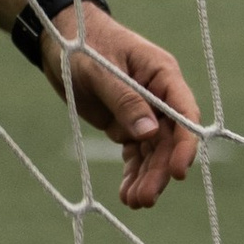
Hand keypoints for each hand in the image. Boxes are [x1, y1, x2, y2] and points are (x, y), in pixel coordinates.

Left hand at [33, 5, 201, 209]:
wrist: (59, 41)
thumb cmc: (83, 46)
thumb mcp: (99, 71)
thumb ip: (124, 100)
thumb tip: (150, 133)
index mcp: (162, 74)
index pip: (184, 112)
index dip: (185, 144)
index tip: (177, 172)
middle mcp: (159, 95)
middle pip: (168, 139)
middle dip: (159, 170)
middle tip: (145, 199)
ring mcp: (144, 111)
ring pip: (152, 151)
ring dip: (146, 177)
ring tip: (134, 203)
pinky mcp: (126, 124)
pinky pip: (134, 153)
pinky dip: (132, 173)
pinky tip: (126, 194)